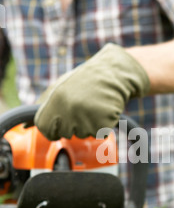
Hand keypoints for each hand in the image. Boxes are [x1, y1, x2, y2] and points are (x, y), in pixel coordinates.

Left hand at [34, 43, 149, 139]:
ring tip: (94, 105)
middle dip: (75, 124)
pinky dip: (103, 124)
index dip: (55, 127)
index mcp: (56, 100)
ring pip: (83, 134)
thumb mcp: (60, 87)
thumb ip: (42, 106)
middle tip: (84, 105)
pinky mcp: (103, 123)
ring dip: (89, 124)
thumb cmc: (85, 80)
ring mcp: (87, 117)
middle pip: (66, 133)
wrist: (114, 73)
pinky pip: (99, 133)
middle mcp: (69, 110)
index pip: (46, 129)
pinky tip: (104, 109)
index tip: (63, 119)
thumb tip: (25, 126)